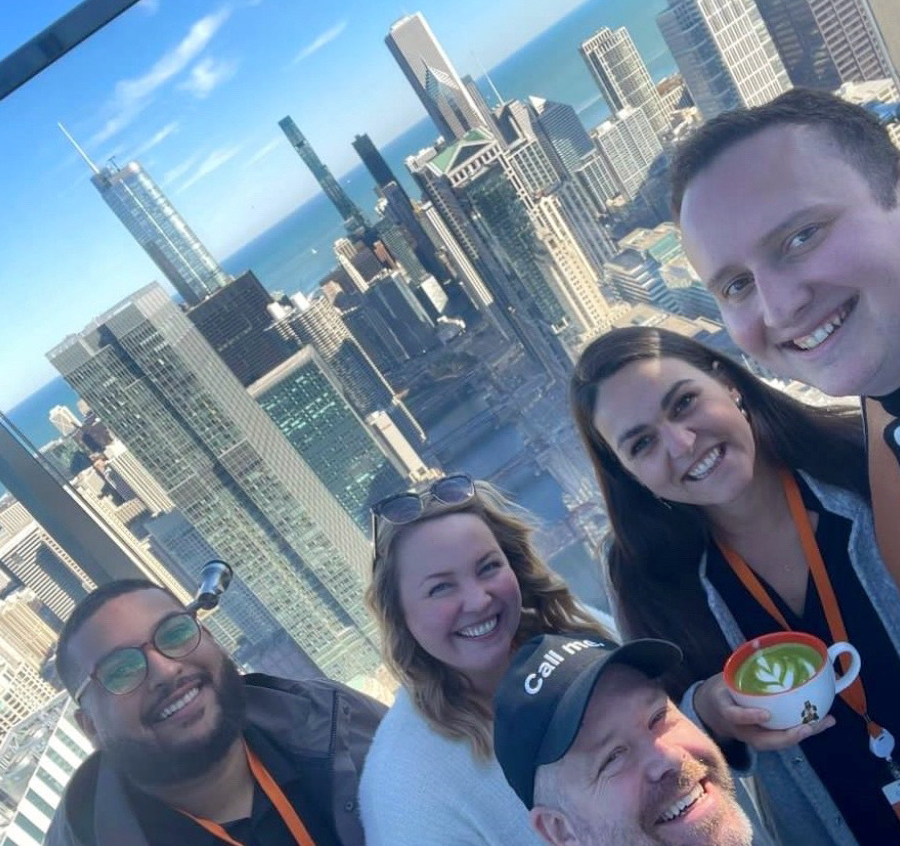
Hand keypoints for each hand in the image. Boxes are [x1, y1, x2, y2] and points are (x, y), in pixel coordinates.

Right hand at [693, 673, 835, 750]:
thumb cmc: (724, 690)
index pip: (735, 716)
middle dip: (785, 737)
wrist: (714, 712)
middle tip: (806, 728)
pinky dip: (806, 729)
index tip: (766, 713)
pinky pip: (785, 737)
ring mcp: (754, 735)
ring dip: (802, 734)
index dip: (749, 716)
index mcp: (726, 710)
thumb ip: (741, 665)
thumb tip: (759, 643)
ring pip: (777, 742)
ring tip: (824, 722)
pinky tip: (826, 720)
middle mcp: (741, 728)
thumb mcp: (726, 677)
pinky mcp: (767, 736)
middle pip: (762, 741)